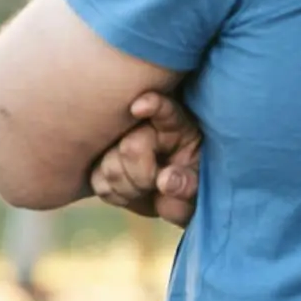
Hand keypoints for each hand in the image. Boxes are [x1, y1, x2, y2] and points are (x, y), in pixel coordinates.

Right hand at [89, 90, 201, 227]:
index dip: (153, 105)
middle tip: (156, 187)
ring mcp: (116, 141)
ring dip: (128, 190)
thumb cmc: (191, 183)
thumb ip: (189, 183)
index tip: (140, 107)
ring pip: (110, 168)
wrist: (174, 195)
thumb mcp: (202, 184)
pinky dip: (115, 195)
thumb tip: (165, 182)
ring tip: (145, 191)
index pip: (164, 109)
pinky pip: (98, 182)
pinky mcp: (99, 161)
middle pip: (130, 148)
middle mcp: (142, 125)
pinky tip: (130, 193)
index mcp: (174, 124)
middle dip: (143, 178)